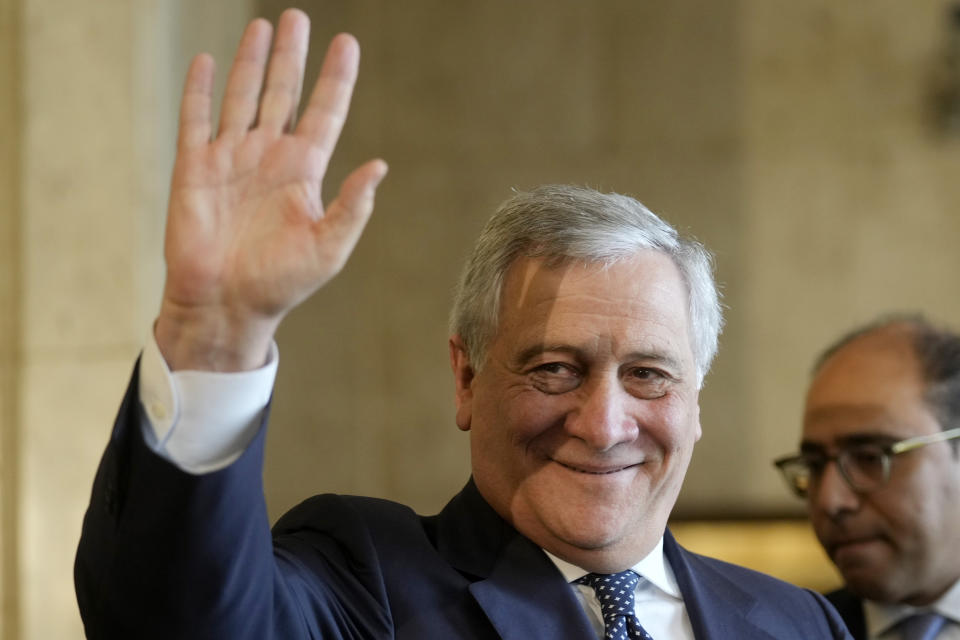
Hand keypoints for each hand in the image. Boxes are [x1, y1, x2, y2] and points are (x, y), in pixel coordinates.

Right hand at [155, 9, 386, 370]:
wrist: (225, 305)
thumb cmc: (280, 283)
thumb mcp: (328, 248)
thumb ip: (352, 206)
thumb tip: (380, 165)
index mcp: (303, 173)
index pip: (324, 113)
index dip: (336, 78)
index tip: (346, 42)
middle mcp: (268, 158)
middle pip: (283, 93)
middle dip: (291, 57)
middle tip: (297, 18)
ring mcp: (231, 160)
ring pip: (243, 97)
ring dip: (251, 62)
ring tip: (262, 26)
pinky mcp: (194, 168)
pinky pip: (197, 119)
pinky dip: (201, 90)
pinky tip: (208, 62)